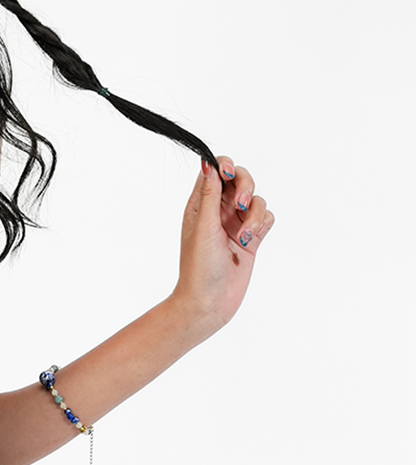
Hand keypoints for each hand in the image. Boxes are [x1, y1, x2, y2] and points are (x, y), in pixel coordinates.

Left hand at [173, 155, 274, 335]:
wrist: (210, 302)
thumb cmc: (198, 267)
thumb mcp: (203, 226)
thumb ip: (210, 194)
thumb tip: (207, 163)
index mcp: (201, 205)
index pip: (215, 172)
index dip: (224, 166)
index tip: (228, 174)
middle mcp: (218, 211)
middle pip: (240, 180)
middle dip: (245, 187)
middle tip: (239, 204)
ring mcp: (236, 224)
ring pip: (256, 200)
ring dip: (254, 215)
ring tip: (245, 237)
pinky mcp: (252, 238)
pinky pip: (265, 217)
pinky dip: (262, 224)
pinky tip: (252, 240)